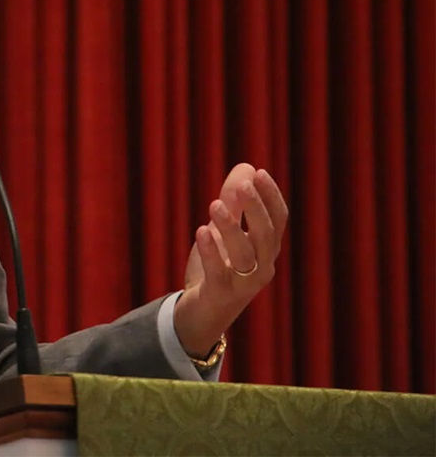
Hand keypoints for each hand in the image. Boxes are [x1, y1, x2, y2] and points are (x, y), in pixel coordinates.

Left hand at [174, 164, 287, 357]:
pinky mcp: (221, 295)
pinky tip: (201, 231)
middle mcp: (262, 266)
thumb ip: (233, 201)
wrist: (201, 312)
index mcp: (266, 249)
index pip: (278, 220)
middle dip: (256, 210)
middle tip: (242, 185)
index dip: (271, 197)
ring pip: (245, 255)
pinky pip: (220, 274)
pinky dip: (212, 253)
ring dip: (231, 228)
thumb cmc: (218, 267)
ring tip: (214, 204)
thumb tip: (246, 167)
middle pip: (266, 236)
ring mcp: (244, 284)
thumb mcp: (224, 230)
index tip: (259, 173)